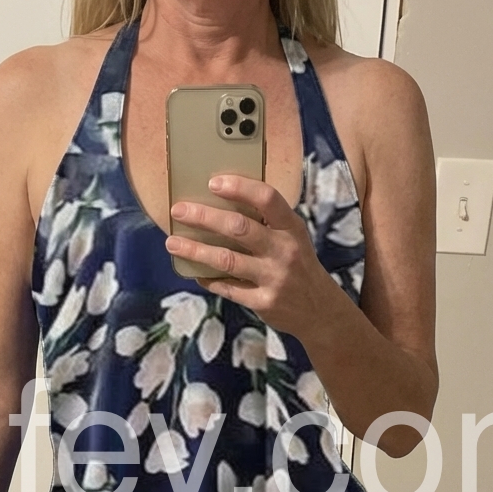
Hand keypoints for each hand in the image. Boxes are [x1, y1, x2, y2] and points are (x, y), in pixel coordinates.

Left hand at [164, 174, 333, 337]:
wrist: (319, 308)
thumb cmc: (298, 264)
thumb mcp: (293, 237)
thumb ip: (267, 222)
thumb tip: (222, 203)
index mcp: (291, 228)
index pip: (267, 199)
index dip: (240, 188)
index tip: (213, 182)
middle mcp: (283, 250)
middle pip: (239, 228)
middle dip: (204, 217)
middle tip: (178, 211)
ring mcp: (273, 278)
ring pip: (227, 260)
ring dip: (196, 250)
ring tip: (172, 243)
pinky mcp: (263, 302)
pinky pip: (228, 288)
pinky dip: (208, 279)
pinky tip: (194, 272)